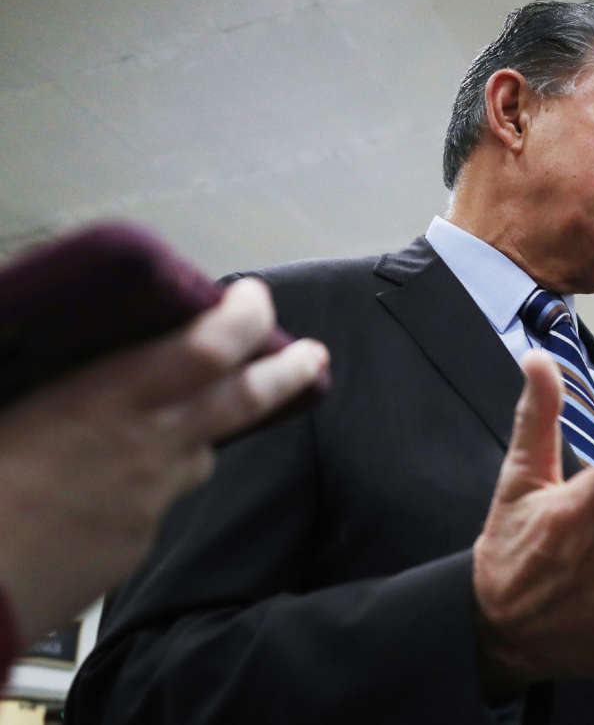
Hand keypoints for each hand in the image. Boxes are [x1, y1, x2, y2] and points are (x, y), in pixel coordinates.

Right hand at [0, 278, 328, 641]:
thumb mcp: (3, 408)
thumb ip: (46, 377)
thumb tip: (68, 355)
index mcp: (107, 401)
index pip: (206, 349)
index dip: (244, 319)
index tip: (254, 298)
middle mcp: (147, 448)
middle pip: (243, 402)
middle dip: (286, 372)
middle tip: (312, 356)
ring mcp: (148, 502)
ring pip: (196, 457)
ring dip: (196, 435)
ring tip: (171, 421)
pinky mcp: (135, 546)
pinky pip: (157, 502)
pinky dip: (145, 485)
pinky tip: (102, 490)